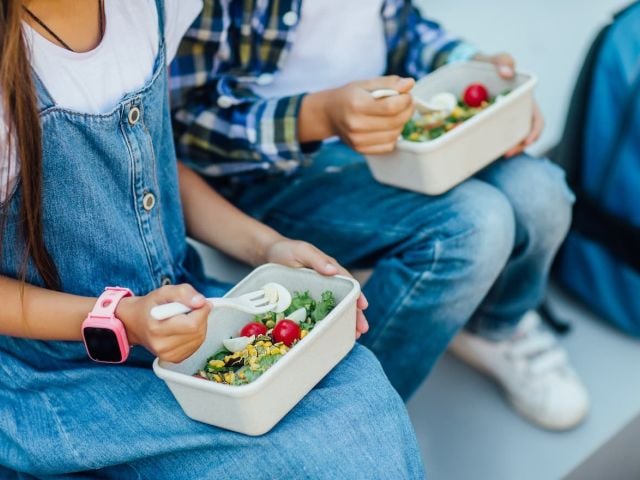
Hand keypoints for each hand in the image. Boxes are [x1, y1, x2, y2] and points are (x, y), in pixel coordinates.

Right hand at [116, 284, 210, 362]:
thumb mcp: (164, 291)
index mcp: (156, 329)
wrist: (136, 323)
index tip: (199, 302)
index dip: (201, 311)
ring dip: (199, 325)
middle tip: (190, 309)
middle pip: (197, 332)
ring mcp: (168, 355)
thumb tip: (201, 302)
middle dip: (200, 317)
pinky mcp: (175, 359)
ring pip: (199, 338)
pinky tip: (184, 329)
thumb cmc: (151, 306)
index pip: (192, 324)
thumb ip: (184, 293)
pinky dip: (195, 335)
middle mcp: (161, 346)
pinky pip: (196, 345)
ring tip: (185, 318)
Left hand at [264, 237, 369, 338]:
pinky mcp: (307, 302)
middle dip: (355, 315)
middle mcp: (328, 282)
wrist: (269, 255)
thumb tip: (334, 271)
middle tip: (361, 330)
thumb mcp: (302, 251)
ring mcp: (318, 294)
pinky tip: (331, 334)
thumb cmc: (287, 250)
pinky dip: (327, 323)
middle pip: (345, 299)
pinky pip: (319, 314)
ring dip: (345, 322)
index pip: (348, 283)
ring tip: (353, 337)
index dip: (356, 295)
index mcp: (330, 269)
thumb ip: (317, 259)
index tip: (363, 307)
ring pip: (334, 308)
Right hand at [301, 76, 415, 154]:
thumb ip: (388, 83)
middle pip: (395, 122)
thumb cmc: (349, 96)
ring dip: (402, 123)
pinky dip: (393, 135)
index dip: (405, 101)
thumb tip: (410, 83)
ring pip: (394, 135)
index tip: (407, 95)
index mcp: (356, 104)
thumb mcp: (365, 84)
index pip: (391, 107)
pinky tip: (388, 126)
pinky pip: (388, 146)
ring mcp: (358, 140)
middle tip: (407, 103)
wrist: (329, 114)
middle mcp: (356, 125)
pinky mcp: (361, 149)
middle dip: (407, 110)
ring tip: (397, 114)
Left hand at [473, 52, 544, 155]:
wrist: (468, 70)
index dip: (534, 132)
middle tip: (507, 153)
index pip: (536, 120)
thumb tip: (508, 73)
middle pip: (524, 134)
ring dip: (506, 148)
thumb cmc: (486, 64)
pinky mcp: (488, 124)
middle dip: (519, 146)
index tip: (526, 141)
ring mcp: (502, 120)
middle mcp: (516, 112)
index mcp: (524, 99)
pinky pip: (492, 137)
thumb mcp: (493, 59)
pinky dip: (491, 145)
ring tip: (496, 155)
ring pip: (509, 139)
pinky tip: (483, 149)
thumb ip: (502, 60)